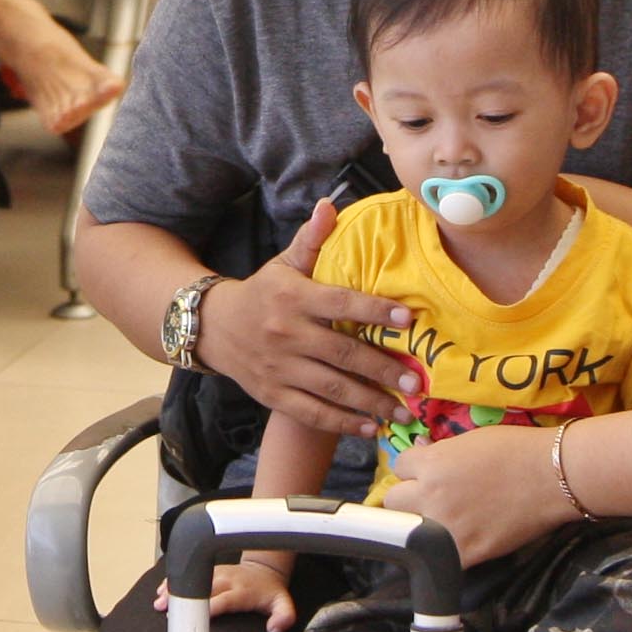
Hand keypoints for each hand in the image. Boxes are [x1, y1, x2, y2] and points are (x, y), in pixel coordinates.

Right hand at [155, 558, 298, 631]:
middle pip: (202, 588)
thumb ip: (283, 617)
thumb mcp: (283, 604)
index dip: (210, 607)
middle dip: (185, 598)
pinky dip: (173, 583)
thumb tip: (274, 630)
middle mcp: (226, 580)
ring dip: (175, 590)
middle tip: (167, 611)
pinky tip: (160, 592)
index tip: (195, 617)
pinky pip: (187, 574)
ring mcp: (214, 573)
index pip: (224, 599)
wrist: (263, 569)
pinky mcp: (206, 570)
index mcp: (241, 591)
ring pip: (191, 579)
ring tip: (158, 602)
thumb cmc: (269, 592)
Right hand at [188, 200, 422, 437]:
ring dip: (370, 402)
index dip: (375, 311)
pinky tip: (371, 427)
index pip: (340, 303)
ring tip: (404, 410)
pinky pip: (312, 413)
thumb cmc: (262, 294)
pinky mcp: (274, 395)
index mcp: (293, 298)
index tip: (408, 318)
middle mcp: (287, 334)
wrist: (214, 328)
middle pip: (342, 354)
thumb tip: (331, 205)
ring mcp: (280, 368)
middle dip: (383, 369)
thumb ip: (311, 239)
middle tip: (418, 382)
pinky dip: (343, 423)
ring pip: (331, 389)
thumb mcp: (283, 264)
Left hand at [381, 423, 572, 570]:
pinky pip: (437, 558)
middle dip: (408, 498)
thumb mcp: (471, 440)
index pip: (399, 466)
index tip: (427, 474)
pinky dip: (444, 553)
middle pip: (393, 501)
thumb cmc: (517, 450)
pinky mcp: (464, 553)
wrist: (554, 477)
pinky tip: (456, 545)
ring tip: (439, 524)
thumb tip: (423, 454)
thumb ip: (442, 452)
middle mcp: (430, 495)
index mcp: (431, 463)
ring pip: (406, 533)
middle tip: (429, 499)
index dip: (415, 469)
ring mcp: (444, 527)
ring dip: (419, 527)